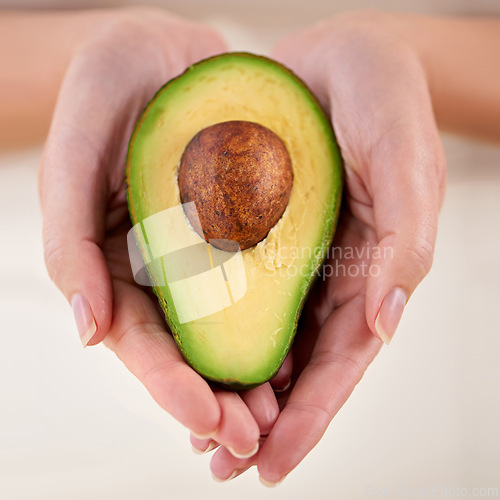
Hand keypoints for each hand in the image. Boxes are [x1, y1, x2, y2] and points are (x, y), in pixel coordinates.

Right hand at [39, 7, 279, 456]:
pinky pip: (258, 288)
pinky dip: (274, 328)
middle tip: (250, 440)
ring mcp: (203, 251)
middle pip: (185, 347)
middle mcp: (160, 262)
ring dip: (249, 378)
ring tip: (278, 419)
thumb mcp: (81, 143)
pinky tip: (296, 359)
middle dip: (215, 397)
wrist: (177, 45)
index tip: (205, 420)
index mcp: (113, 255)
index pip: (138, 337)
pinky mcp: (244, 232)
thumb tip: (88, 331)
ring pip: (225, 329)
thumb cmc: (121, 79)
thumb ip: (69, 237)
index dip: (167, 383)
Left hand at [206, 11, 445, 482]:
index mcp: (370, 270)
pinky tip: (187, 361)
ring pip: (260, 338)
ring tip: (198, 435)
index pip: (342, 361)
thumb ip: (406, 240)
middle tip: (220, 466)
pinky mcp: (254, 234)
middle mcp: (326, 274)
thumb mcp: (404, 159)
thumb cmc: (379, 98)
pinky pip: (232, 291)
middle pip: (295, 364)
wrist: (334, 54)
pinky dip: (213, 332)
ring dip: (233, 388)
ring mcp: (288, 258)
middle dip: (263, 419)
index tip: (274, 465)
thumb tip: (384, 322)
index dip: (312, 417)